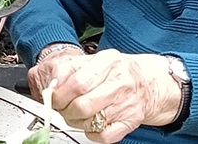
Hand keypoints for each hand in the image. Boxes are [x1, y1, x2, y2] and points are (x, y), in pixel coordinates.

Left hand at [27, 49, 181, 142]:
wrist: (148, 82)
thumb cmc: (116, 71)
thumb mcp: (93, 60)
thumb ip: (68, 69)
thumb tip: (49, 84)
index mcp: (108, 62)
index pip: (76, 82)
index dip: (58, 94)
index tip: (52, 97)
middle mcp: (120, 82)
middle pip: (82, 105)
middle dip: (65, 110)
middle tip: (62, 108)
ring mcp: (128, 103)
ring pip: (91, 122)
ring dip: (76, 121)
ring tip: (76, 114)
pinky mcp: (132, 121)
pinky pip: (105, 136)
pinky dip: (92, 133)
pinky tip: (91, 123)